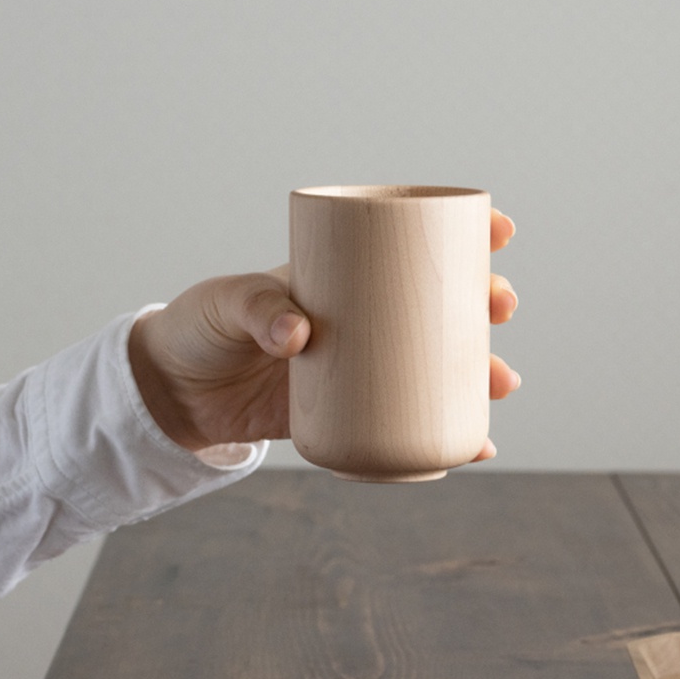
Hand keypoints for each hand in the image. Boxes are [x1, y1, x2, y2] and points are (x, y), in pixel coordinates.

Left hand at [129, 209, 519, 458]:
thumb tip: (300, 334)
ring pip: (437, 369)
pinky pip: (409, 425)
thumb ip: (258, 309)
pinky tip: (474, 446)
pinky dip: (445, 438)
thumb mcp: (227, 303)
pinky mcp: (353, 415)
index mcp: (345, 279)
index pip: (413, 248)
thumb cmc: (202, 327)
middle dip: (484, 306)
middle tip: (502, 308)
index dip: (464, 238)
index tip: (499, 232)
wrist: (177, 394)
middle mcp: (366, 322)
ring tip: (501, 384)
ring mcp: (364, 370)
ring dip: (478, 375)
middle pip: (442, 309)